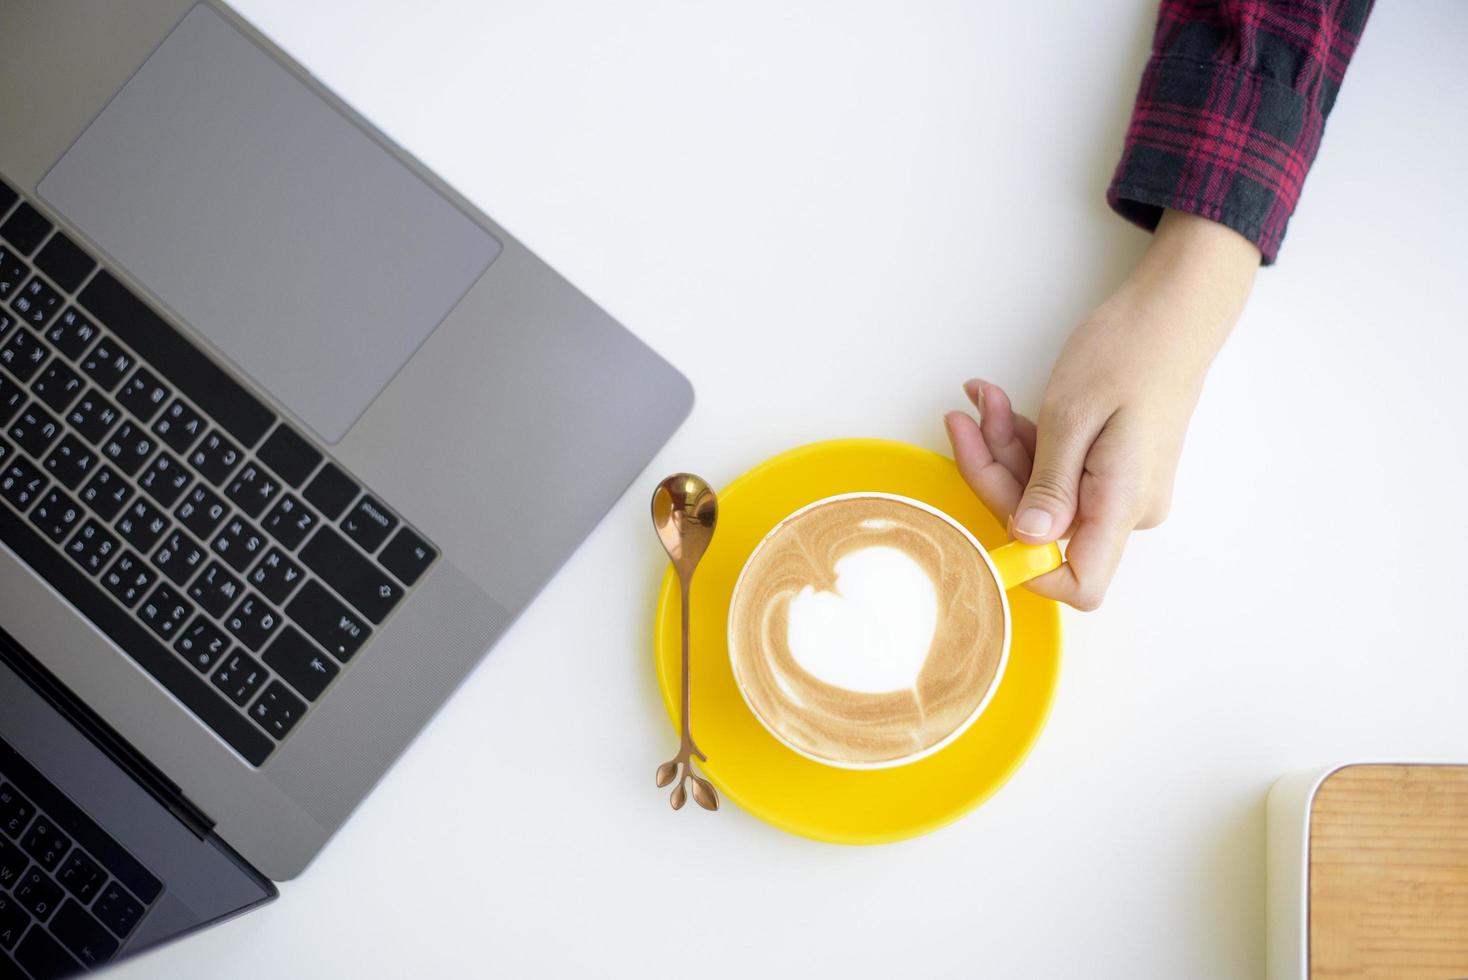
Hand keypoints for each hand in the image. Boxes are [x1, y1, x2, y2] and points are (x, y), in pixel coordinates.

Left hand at [944, 210, 1259, 609]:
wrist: (1174, 312)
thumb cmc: (1130, 351)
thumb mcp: (1073, 415)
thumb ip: (1049, 485)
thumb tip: (1027, 542)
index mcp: (1122, 502)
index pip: (1080, 582)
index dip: (1029, 569)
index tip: (986, 518)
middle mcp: (1126, 509)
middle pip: (1041, 528)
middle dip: (995, 473)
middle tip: (967, 416)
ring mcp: (1120, 491)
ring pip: (1042, 493)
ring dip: (1006, 450)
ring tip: (988, 399)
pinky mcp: (1112, 471)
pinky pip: (1059, 473)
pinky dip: (1028, 443)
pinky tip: (1006, 406)